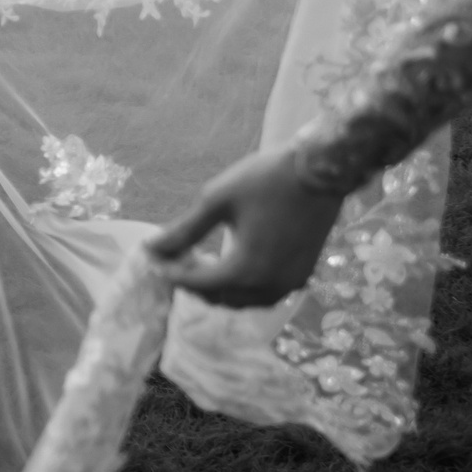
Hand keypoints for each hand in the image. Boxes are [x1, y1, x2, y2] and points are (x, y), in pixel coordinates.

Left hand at [145, 147, 348, 308]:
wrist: (320, 171)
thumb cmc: (264, 179)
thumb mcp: (216, 200)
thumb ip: (183, 230)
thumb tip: (151, 248)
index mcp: (247, 269)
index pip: (198, 284)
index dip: (171, 273)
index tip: (151, 260)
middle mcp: (271, 285)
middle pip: (221, 297)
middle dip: (193, 282)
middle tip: (173, 258)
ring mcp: (290, 283)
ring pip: (244, 300)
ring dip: (218, 288)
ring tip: (197, 261)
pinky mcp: (302, 274)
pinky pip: (265, 294)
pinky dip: (243, 287)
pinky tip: (229, 264)